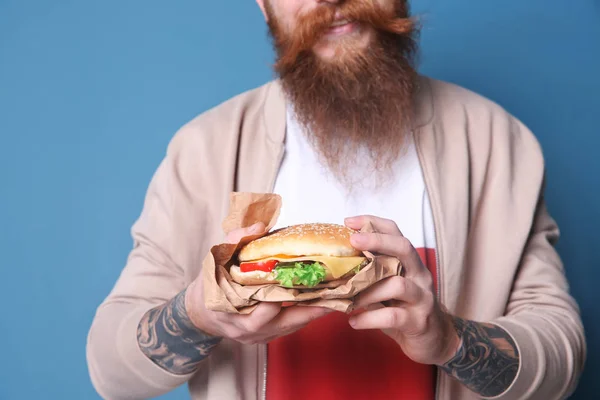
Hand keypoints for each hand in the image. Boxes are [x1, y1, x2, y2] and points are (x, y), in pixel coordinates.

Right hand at [185, 222, 332, 343]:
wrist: (201, 312)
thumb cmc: (210, 284)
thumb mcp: (217, 258)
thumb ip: (237, 240)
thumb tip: (260, 226)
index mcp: (232, 311)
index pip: (260, 313)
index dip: (279, 301)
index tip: (300, 286)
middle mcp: (248, 330)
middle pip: (286, 323)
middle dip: (311, 308)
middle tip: (335, 293)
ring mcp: (259, 337)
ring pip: (292, 327)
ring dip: (314, 312)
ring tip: (338, 296)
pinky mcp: (267, 338)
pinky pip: (291, 328)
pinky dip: (306, 314)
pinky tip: (323, 300)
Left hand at [345, 215, 459, 365]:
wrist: (433, 339)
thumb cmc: (404, 308)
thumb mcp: (389, 285)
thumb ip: (372, 272)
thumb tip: (337, 261)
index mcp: (410, 262)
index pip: (396, 232)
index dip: (373, 222)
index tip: (348, 222)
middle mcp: (419, 275)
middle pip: (404, 248)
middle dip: (377, 241)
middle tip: (353, 241)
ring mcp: (422, 298)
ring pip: (397, 284)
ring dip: (368, 290)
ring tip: (347, 298)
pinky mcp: (418, 321)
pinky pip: (392, 316)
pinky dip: (369, 318)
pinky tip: (353, 321)